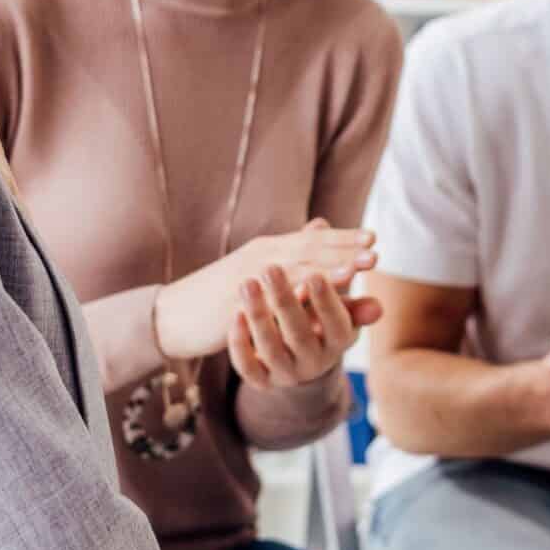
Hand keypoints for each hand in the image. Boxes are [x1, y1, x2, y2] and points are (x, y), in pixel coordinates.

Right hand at [156, 219, 375, 358]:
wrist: (175, 314)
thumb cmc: (222, 294)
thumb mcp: (261, 273)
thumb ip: (295, 258)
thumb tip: (324, 234)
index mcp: (269, 249)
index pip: (312, 239)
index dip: (343, 238)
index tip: (374, 238)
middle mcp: (260, 256)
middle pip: (307, 250)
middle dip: (343, 251)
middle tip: (375, 252)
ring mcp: (246, 278)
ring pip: (291, 271)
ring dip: (323, 270)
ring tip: (354, 271)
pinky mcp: (233, 303)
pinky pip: (267, 301)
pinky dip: (290, 296)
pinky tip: (309, 298)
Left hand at [227, 265, 383, 389]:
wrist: (295, 358)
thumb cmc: (316, 315)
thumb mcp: (329, 296)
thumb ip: (320, 259)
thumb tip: (321, 222)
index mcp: (337, 341)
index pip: (337, 323)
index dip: (327, 299)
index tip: (315, 274)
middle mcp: (314, 361)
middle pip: (300, 333)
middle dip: (286, 300)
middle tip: (271, 270)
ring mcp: (286, 372)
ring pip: (271, 348)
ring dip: (258, 315)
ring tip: (246, 283)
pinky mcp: (261, 380)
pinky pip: (247, 367)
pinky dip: (240, 343)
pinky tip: (233, 318)